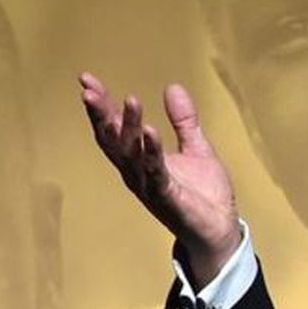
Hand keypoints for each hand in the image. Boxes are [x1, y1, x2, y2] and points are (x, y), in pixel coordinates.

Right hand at [80, 73, 242, 285]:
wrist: (221, 230)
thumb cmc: (204, 193)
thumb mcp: (196, 148)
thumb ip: (184, 120)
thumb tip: (172, 87)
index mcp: (139, 161)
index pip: (113, 129)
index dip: (101, 105)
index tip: (87, 79)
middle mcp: (136, 173)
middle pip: (112, 141)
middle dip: (101, 115)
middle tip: (90, 89)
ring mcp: (150, 187)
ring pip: (131, 155)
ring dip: (129, 128)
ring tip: (129, 100)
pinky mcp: (168, 198)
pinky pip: (156, 173)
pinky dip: (152, 152)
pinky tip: (151, 131)